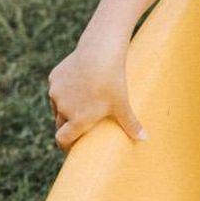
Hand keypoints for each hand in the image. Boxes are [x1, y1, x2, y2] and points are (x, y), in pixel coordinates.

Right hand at [47, 33, 145, 150]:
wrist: (99, 53)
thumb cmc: (112, 82)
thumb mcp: (122, 104)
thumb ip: (130, 123)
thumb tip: (144, 138)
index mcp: (77, 119)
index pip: (63, 139)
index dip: (64, 145)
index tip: (68, 147)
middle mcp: (63, 108)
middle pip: (59, 123)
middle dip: (65, 127)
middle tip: (75, 126)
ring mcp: (56, 92)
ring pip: (56, 105)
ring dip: (64, 107)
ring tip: (77, 104)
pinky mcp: (54, 77)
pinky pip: (57, 88)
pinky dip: (63, 90)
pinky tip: (75, 85)